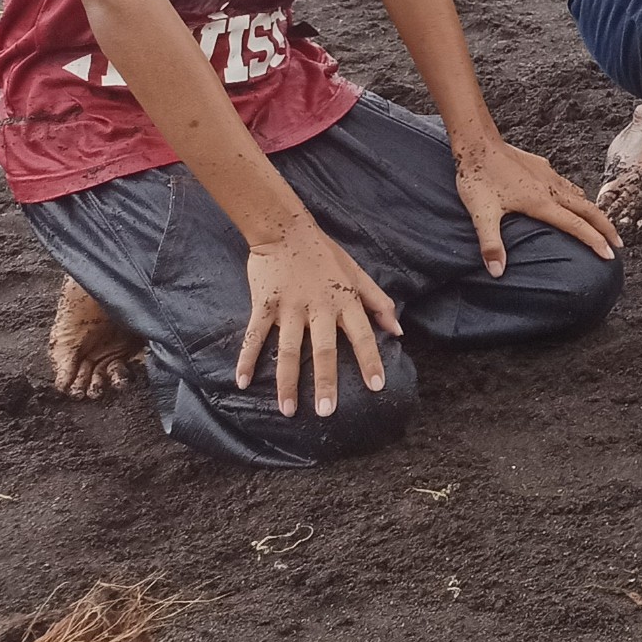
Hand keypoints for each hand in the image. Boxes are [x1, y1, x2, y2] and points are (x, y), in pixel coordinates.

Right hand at [238, 219, 402, 416]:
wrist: (286, 229)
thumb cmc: (326, 255)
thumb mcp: (358, 275)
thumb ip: (378, 303)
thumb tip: (398, 331)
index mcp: (344, 300)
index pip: (362, 334)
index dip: (370, 360)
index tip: (377, 387)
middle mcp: (319, 307)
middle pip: (325, 349)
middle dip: (327, 381)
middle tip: (328, 411)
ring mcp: (290, 307)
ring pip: (290, 350)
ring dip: (288, 382)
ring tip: (289, 410)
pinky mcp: (264, 304)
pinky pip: (255, 336)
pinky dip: (247, 359)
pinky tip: (243, 382)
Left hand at [453, 133, 620, 272]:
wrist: (478, 143)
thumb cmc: (478, 178)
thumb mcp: (481, 214)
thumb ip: (491, 244)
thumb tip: (497, 272)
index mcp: (541, 203)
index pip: (577, 225)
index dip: (595, 241)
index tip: (609, 255)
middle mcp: (551, 189)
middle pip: (589, 210)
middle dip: (606, 228)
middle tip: (618, 244)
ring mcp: (549, 176)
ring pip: (580, 196)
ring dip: (594, 213)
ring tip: (601, 226)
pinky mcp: (542, 167)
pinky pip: (568, 185)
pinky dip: (578, 197)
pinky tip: (572, 199)